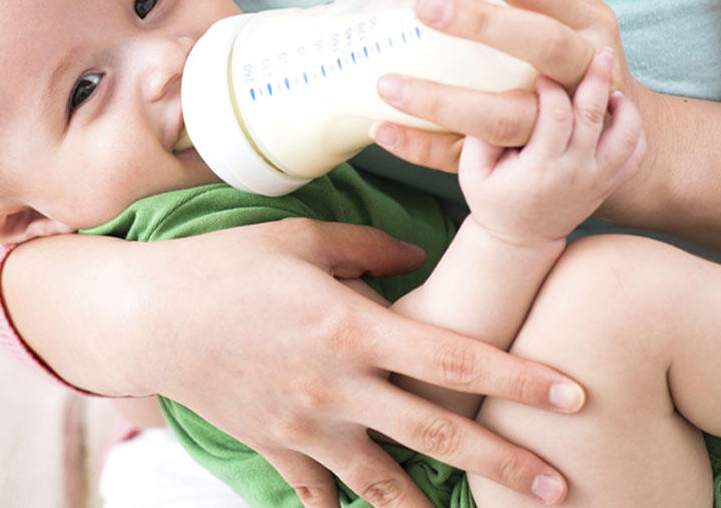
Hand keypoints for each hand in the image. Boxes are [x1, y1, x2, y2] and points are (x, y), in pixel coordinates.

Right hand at [124, 221, 583, 505]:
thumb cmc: (225, 265)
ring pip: (386, 484)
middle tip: (559, 486)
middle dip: (504, 464)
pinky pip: (319, 494)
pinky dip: (345, 507)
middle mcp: (336, 387)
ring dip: (433, 507)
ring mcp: (305, 427)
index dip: (516, 377)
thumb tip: (415, 254)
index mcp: (349, 327)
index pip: (452, 358)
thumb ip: (365, 247)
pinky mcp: (275, 448)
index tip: (571, 393)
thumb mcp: (298, 239)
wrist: (149, 315)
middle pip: (437, 435)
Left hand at [372, 0, 661, 188]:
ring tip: (387, 85)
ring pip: (507, 116)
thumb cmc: (568, 67)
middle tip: (422, 5)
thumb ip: (513, 6)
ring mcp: (565, 123)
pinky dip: (425, 147)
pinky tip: (382, 129)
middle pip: (541, 43)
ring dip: (443, 103)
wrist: (625, 145)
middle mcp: (587, 67)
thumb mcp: (563, 24)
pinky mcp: (534, 164)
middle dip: (483, 23)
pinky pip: (476, 157)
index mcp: (586, 20)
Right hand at [459, 48, 646, 246]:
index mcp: (540, 170)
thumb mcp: (471, 171)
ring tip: (610, 86)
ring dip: (624, 106)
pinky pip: (636, 154)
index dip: (552, 89)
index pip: (557, 117)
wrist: (520, 239)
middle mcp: (575, 174)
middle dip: (597, 80)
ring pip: (626, 136)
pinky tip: (617, 110)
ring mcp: (597, 180)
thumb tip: (500, 95)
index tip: (541, 74)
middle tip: (598, 52)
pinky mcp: (609, 183)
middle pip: (595, 117)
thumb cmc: (492, 198)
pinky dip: (635, 129)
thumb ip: (481, 134)